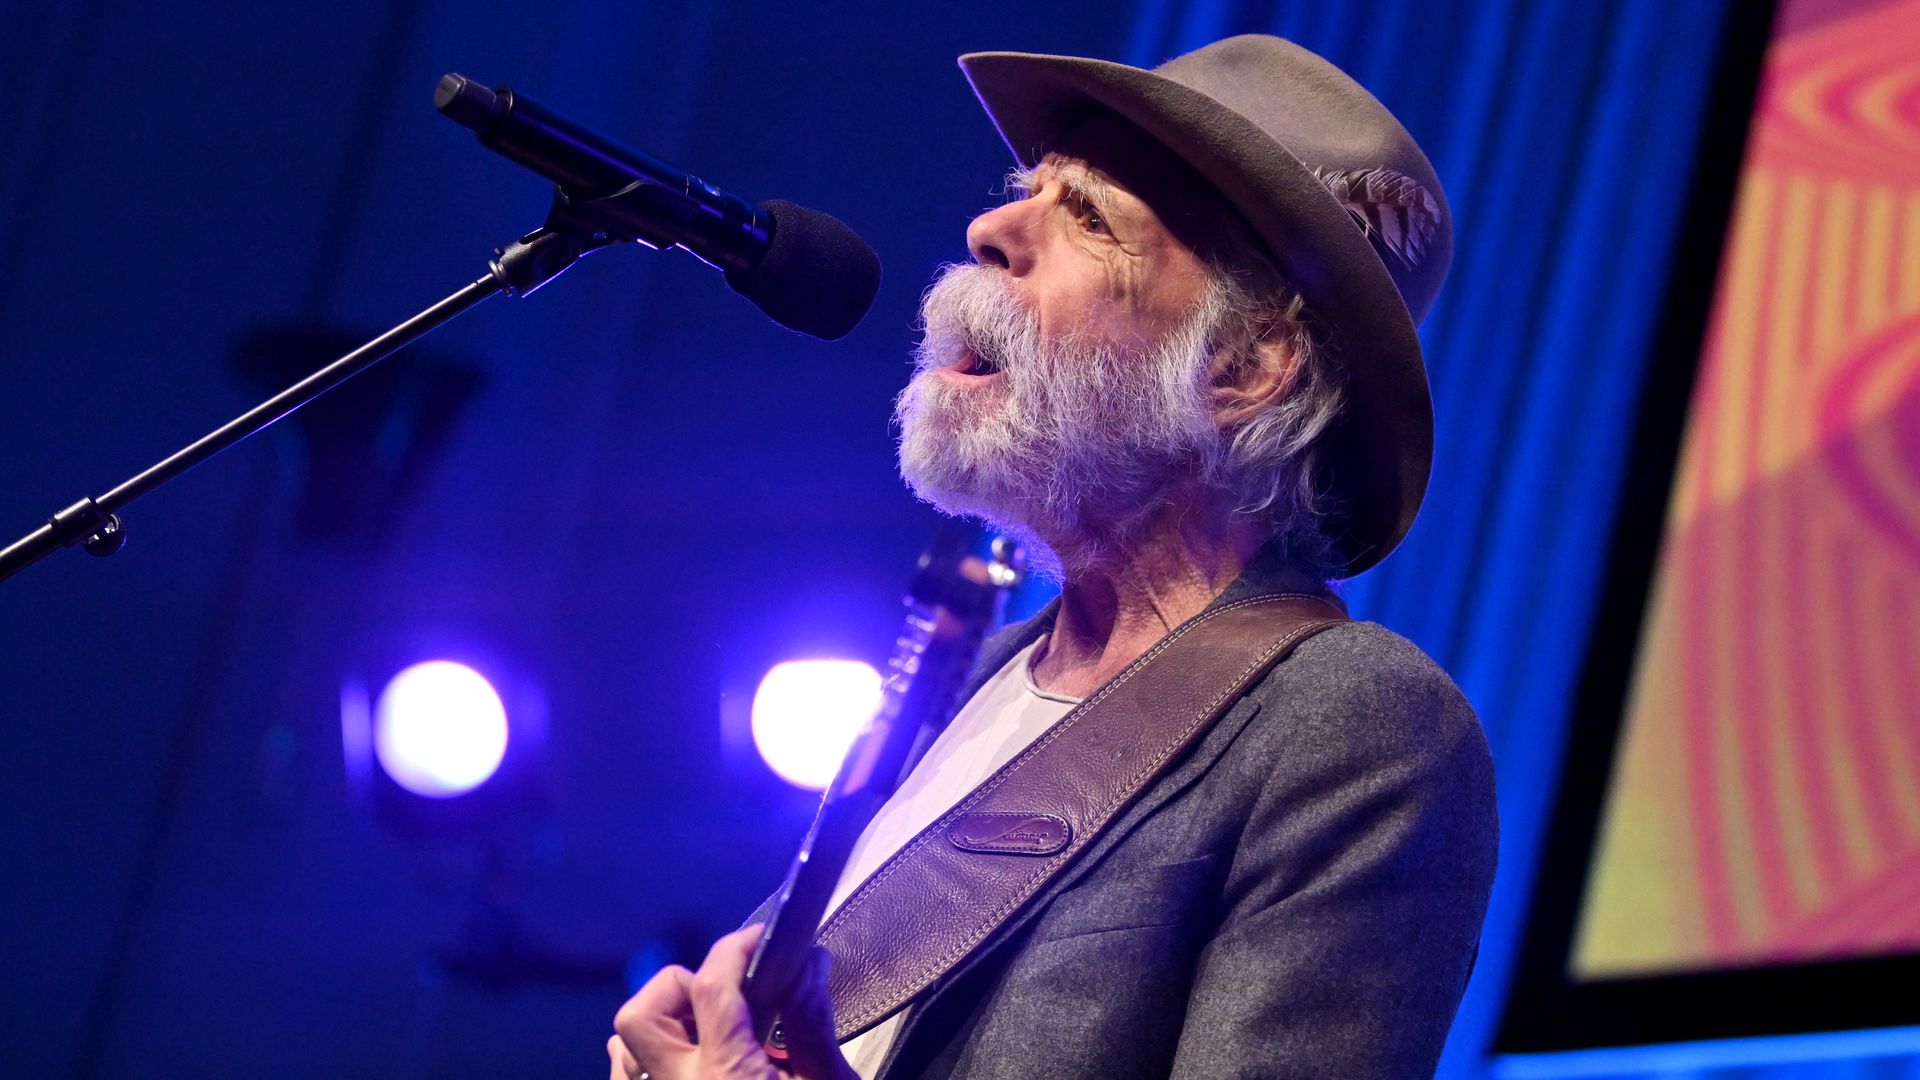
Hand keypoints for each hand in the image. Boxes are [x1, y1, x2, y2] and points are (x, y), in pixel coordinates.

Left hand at [610, 924, 856, 1079]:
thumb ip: (814, 1027)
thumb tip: (811, 965)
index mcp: (725, 1076)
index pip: (712, 985)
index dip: (737, 948)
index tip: (762, 939)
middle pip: (641, 1011)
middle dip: (680, 985)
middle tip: (726, 992)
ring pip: (622, 1049)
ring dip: (662, 1023)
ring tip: (707, 1028)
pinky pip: (628, 1079)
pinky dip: (647, 1060)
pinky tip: (689, 1058)